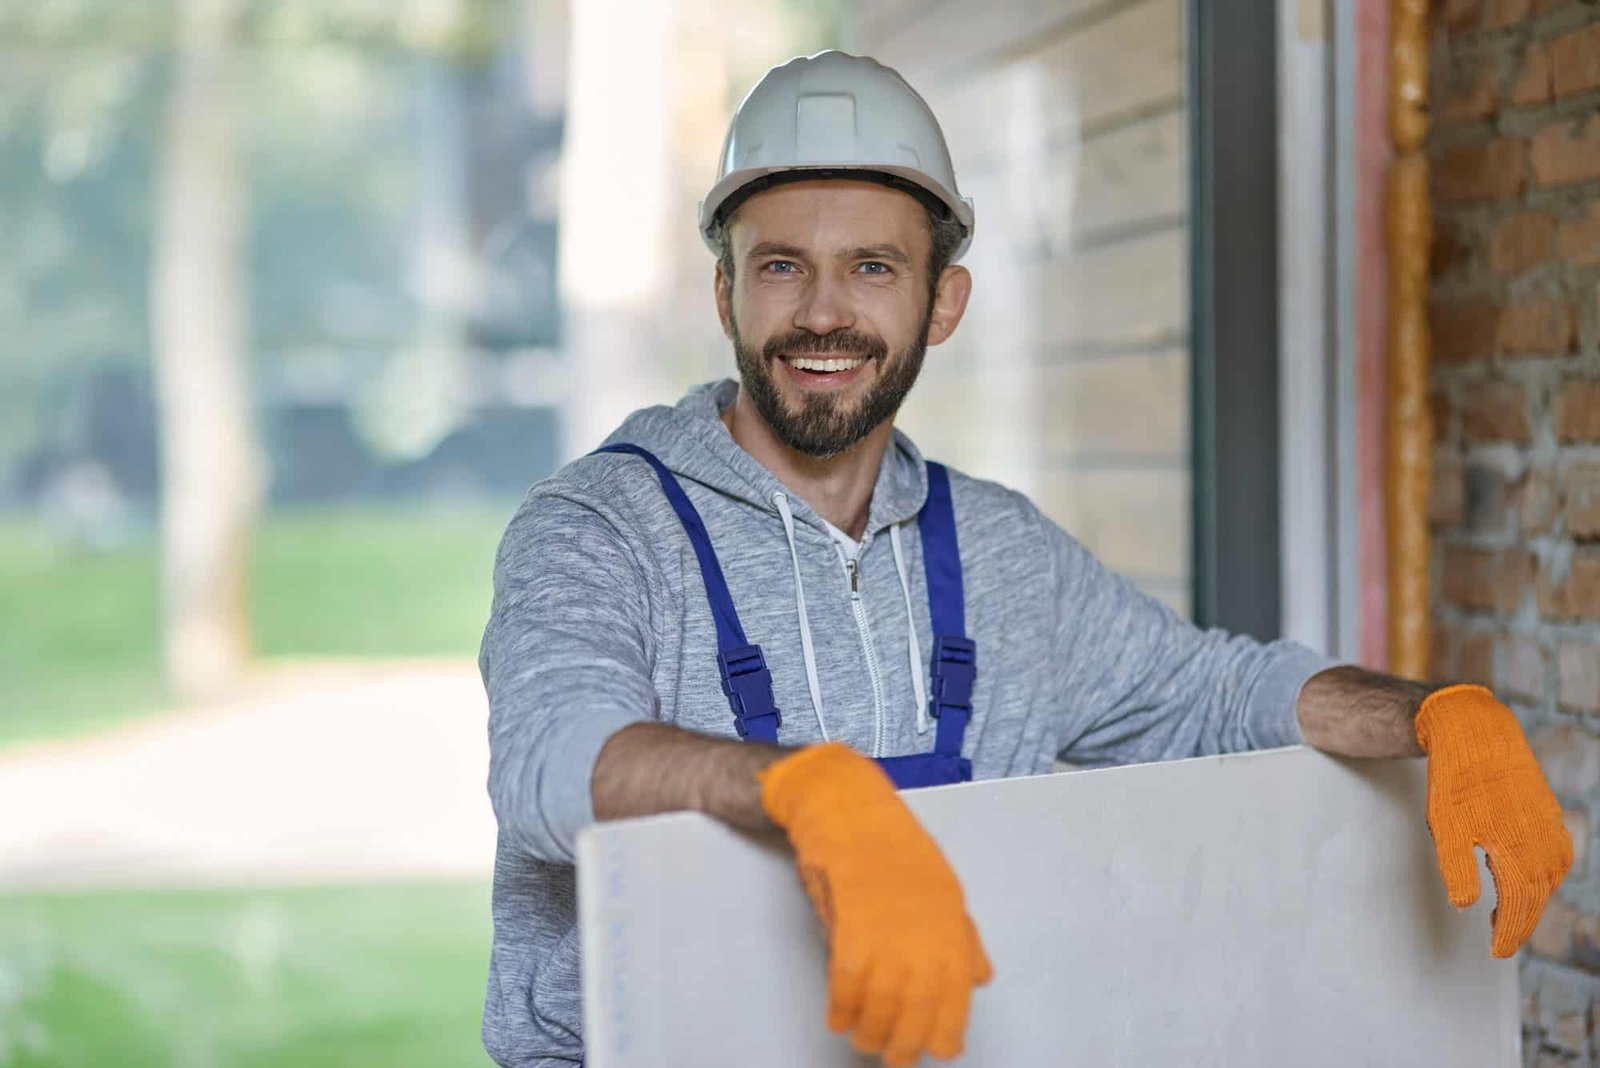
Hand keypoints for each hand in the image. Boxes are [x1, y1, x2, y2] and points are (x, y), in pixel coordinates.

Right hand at [758, 743, 991, 1065]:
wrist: (848, 805)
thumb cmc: (891, 844)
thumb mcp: (940, 886)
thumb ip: (960, 936)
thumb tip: (980, 978)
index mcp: (951, 920)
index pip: (957, 990)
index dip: (948, 1028)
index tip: (938, 1052)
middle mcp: (925, 927)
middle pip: (919, 1003)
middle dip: (905, 1041)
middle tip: (891, 1059)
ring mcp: (888, 924)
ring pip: (882, 998)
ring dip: (870, 1029)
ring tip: (862, 1041)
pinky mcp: (851, 919)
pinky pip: (846, 978)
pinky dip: (842, 1004)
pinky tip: (838, 1017)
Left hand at [1415, 684, 1572, 956]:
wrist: (1478, 733)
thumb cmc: (1457, 780)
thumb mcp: (1445, 826)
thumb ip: (1456, 867)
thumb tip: (1467, 906)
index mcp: (1519, 851)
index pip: (1518, 908)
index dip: (1508, 934)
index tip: (1495, 953)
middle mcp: (1543, 844)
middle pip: (1536, 898)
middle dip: (1519, 924)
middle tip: (1499, 942)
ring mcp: (1551, 829)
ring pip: (1547, 880)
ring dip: (1529, 901)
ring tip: (1503, 915)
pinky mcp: (1550, 816)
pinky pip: (1552, 858)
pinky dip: (1539, 877)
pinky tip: (1521, 880)